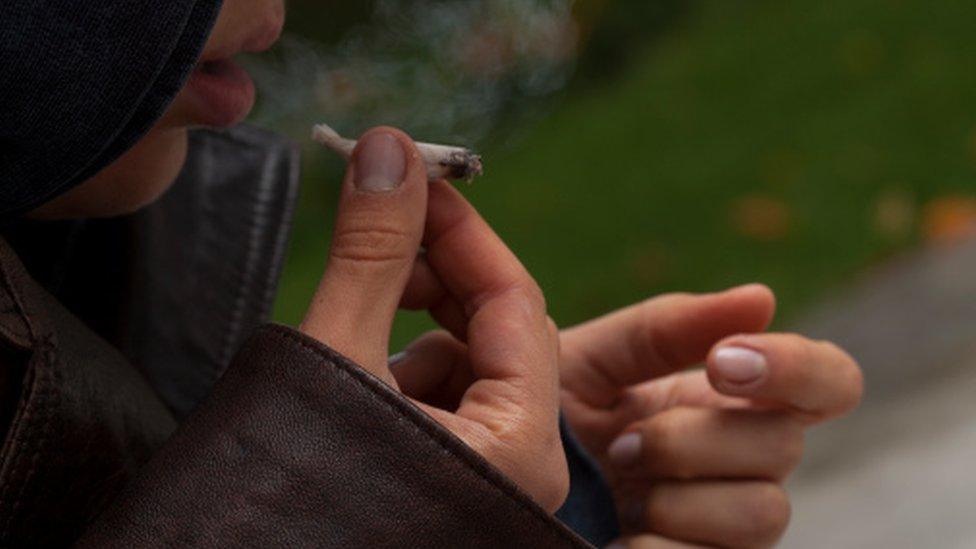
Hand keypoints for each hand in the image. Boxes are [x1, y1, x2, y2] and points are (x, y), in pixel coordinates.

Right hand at [300, 128, 567, 511]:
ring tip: (356, 319)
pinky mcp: (452, 476)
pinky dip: (406, 365)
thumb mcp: (336, 360)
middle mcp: (521, 466)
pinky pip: (447, 398)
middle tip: (375, 229)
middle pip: (499, 328)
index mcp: (520, 446)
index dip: (460, 229)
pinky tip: (361, 371)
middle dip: (436, 271)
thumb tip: (391, 150)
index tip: (410, 172)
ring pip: (469, 362)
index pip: (513, 300)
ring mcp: (487, 475)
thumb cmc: (296, 492)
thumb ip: (372, 256)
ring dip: (416, 319)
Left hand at [559, 285, 863, 547]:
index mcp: (730, 399)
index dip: (798, 367)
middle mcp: (744, 461)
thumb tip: (762, 297)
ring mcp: (730, 524)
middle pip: (785, 446)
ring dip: (678, 497)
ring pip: (763, 513)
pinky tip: (617, 533)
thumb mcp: (593, 360)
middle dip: (696, 439)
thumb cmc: (550, 415)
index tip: (723, 363)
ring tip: (617, 488)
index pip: (827, 381)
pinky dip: (658, 546)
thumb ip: (668, 329)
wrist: (503, 484)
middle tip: (624, 444)